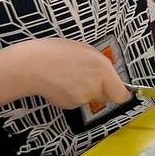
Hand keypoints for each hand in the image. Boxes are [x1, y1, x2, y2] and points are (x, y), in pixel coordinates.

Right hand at [13, 38, 129, 110]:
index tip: (123, 92)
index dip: (122, 94)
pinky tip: (60, 84)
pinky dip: (71, 95)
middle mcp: (96, 86)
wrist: (32, 66)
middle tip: (86, 77)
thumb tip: (106, 74)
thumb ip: (100, 64)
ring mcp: (83, 98)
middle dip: (101, 89)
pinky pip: (76, 101)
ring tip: (68, 77)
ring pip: (90, 97)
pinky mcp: (70, 105)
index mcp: (102, 69)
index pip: (121, 94)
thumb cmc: (57, 52)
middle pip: (106, 96)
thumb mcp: (85, 50)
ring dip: (84, 90)